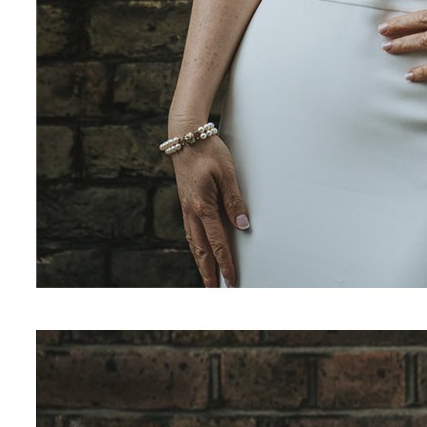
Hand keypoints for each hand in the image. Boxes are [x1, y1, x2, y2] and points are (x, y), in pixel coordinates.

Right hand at [171, 133, 248, 287]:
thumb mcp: (228, 174)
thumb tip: (242, 226)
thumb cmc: (208, 152)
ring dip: (200, 261)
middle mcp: (191, 210)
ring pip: (193, 242)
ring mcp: (186, 207)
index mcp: (202, 206)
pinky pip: (190, 231)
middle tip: (215, 290)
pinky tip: (200, 252)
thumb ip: (234, 201)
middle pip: (201, 248)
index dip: (225, 262)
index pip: (218, 242)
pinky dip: (196, 246)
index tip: (231, 279)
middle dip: (208, 271)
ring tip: (207, 278)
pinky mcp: (186, 203)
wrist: (185, 137)